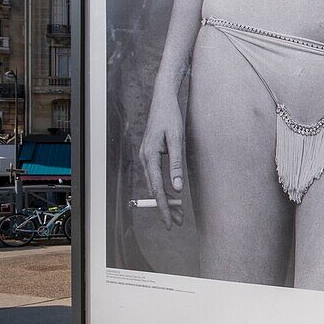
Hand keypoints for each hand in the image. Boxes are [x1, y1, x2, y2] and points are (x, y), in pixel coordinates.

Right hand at [138, 91, 185, 228]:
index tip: (170, 223)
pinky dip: (164, 188)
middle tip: (177, 224)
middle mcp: (145, 158)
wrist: (163, 99)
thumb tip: (178, 188)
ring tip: (178, 213)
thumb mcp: (178, 140)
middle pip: (155, 190)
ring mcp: (146, 156)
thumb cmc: (171, 117)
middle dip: (166, 208)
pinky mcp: (150, 154)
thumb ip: (177, 165)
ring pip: (155, 184)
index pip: (157, 189)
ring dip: (166, 199)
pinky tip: (172, 196)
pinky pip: (155, 176)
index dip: (164, 208)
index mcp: (150, 156)